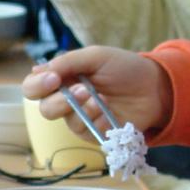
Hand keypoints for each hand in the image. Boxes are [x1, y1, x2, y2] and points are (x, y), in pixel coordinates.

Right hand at [23, 47, 170, 134]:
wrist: (155, 87)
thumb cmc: (125, 68)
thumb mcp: (95, 56)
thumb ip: (67, 62)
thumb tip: (37, 71)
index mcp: (62, 78)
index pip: (34, 87)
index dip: (37, 85)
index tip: (52, 79)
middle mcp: (66, 99)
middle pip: (43, 108)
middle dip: (58, 101)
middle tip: (81, 90)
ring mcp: (79, 118)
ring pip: (63, 121)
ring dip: (80, 108)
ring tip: (99, 98)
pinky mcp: (93, 132)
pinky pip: (83, 130)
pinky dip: (93, 117)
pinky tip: (107, 108)